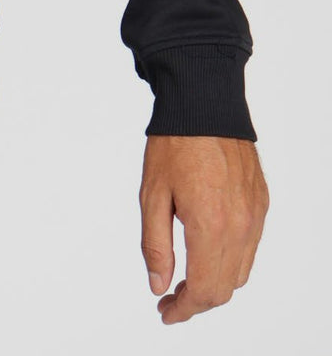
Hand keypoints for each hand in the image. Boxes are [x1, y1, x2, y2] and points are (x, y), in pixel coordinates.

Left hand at [139, 134, 267, 322]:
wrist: (204, 102)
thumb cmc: (173, 143)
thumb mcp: (151, 194)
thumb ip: (155, 245)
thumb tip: (158, 285)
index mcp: (210, 225)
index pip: (204, 291)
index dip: (184, 310)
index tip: (165, 312)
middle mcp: (240, 226)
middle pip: (225, 289)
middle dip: (197, 302)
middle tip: (170, 299)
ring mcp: (255, 215)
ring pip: (240, 271)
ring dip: (215, 283)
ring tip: (186, 278)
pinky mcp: (261, 203)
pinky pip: (250, 247)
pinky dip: (230, 260)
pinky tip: (207, 251)